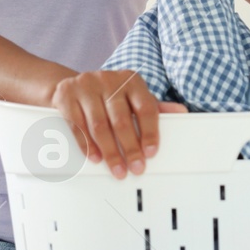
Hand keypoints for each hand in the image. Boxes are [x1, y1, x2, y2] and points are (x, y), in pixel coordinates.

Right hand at [49, 70, 186, 178]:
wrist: (70, 85)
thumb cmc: (108, 96)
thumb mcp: (132, 98)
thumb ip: (154, 107)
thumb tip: (182, 112)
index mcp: (131, 80)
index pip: (145, 107)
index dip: (150, 132)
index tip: (151, 153)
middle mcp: (109, 79)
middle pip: (121, 120)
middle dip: (129, 148)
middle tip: (135, 168)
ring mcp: (86, 85)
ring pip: (99, 125)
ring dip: (110, 152)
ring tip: (117, 169)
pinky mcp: (66, 94)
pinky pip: (77, 125)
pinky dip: (87, 144)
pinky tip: (96, 157)